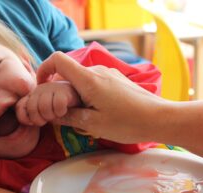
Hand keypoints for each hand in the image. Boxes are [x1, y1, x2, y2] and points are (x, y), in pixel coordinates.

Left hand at [16, 81, 79, 125]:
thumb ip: (32, 115)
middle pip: (32, 108)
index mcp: (32, 95)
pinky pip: (58, 104)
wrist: (78, 99)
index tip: (38, 122)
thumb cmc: (58, 109)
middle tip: (49, 119)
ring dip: (51, 115)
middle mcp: (39, 89)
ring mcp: (51, 88)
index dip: (27, 119)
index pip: (20, 107)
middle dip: (40, 119)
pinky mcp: (64, 90)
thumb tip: (29, 121)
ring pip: (44, 107)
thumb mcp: (43, 114)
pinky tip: (64, 110)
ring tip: (57, 114)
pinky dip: (61, 111)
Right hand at [36, 52, 169, 142]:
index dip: (44, 69)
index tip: (41, 85)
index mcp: (88, 79)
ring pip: (82, 80)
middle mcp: (97, 71)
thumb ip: (69, 117)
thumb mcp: (93, 124)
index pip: (58, 60)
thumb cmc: (128, 123)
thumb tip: (52, 114)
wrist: (160, 118)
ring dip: (76, 95)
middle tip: (63, 114)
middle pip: (69, 73)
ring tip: (84, 117)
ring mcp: (109, 74)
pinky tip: (99, 112)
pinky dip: (89, 94)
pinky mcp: (117, 80)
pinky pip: (95, 83)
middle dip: (61, 92)